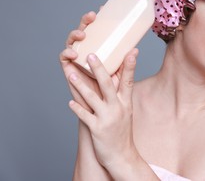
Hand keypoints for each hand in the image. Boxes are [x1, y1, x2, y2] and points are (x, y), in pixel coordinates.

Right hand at [59, 10, 121, 110]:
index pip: (99, 31)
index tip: (103, 7)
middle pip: (84, 32)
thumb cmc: (112, 92)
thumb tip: (135, 50)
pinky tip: (73, 53)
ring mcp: (78, 60)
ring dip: (74, 35)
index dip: (99, 18)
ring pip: (72, 42)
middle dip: (85, 22)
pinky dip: (66, 53)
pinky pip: (64, 59)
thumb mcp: (122, 77)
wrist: (101, 112)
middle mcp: (88, 52)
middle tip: (91, 17)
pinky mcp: (69, 70)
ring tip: (82, 35)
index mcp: (101, 50)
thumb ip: (127, 66)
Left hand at [67, 49, 138, 169]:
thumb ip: (121, 95)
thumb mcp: (126, 111)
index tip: (131, 52)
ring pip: (92, 98)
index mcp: (125, 103)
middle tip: (91, 55)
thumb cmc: (122, 132)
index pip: (128, 81)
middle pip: (108, 85)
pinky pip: (84, 116)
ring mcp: (107, 118)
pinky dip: (77, 108)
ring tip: (71, 74)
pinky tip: (70, 102)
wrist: (122, 155)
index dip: (130, 66)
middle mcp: (117, 108)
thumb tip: (120, 80)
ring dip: (80, 85)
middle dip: (99, 69)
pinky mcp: (97, 129)